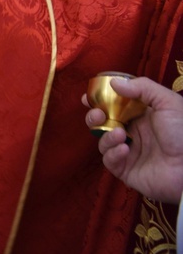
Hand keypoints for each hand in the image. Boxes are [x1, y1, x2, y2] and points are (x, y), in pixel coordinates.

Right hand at [82, 77, 182, 202]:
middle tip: (97, 115)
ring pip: (102, 142)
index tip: (87, 98)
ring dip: (106, 136)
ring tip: (120, 134)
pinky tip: (125, 150)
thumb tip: (114, 82)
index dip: (98, 101)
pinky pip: (109, 161)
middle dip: (94, 118)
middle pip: (102, 124)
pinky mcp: (126, 170)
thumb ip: (142, 88)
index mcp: (140, 116)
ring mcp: (128, 152)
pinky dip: (112, 153)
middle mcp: (132, 133)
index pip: (113, 106)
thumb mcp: (168, 102)